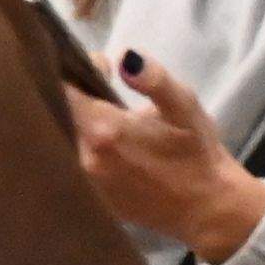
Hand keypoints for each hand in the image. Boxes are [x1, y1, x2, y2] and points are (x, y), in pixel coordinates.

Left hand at [69, 53, 264, 264]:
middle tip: (102, 90)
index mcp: (105, 130)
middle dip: (75, 97)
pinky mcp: (90, 199)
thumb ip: (155, 79)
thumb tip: (125, 57)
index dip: (73, 73)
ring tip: (104, 117)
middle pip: (59, 115)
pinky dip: (82, 149)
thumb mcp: (184, 106)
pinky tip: (108, 146)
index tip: (96, 69)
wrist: (205, 208)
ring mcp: (85, 183)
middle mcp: (85, 159)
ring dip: (77, 123)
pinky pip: (72, 165)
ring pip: (64, 140)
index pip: (63, 91)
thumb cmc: (197, 153)